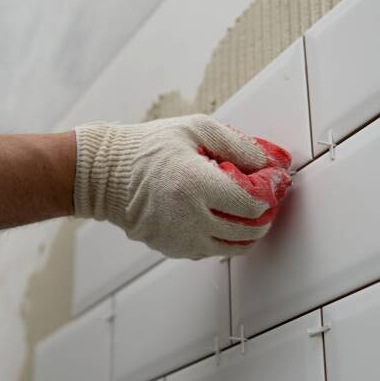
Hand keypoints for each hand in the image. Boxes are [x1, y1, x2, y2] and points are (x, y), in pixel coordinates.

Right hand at [74, 114, 291, 257]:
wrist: (106, 173)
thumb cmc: (150, 147)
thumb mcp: (197, 130)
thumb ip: (239, 145)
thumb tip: (273, 162)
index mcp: (195, 184)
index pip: (252, 204)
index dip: (270, 194)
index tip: (273, 182)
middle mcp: (189, 217)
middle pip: (248, 230)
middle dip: (266, 215)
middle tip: (267, 198)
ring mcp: (180, 238)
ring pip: (233, 247)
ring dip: (249, 231)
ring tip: (249, 211)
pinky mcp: (173, 249)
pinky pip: (212, 250)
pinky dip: (224, 238)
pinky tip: (222, 218)